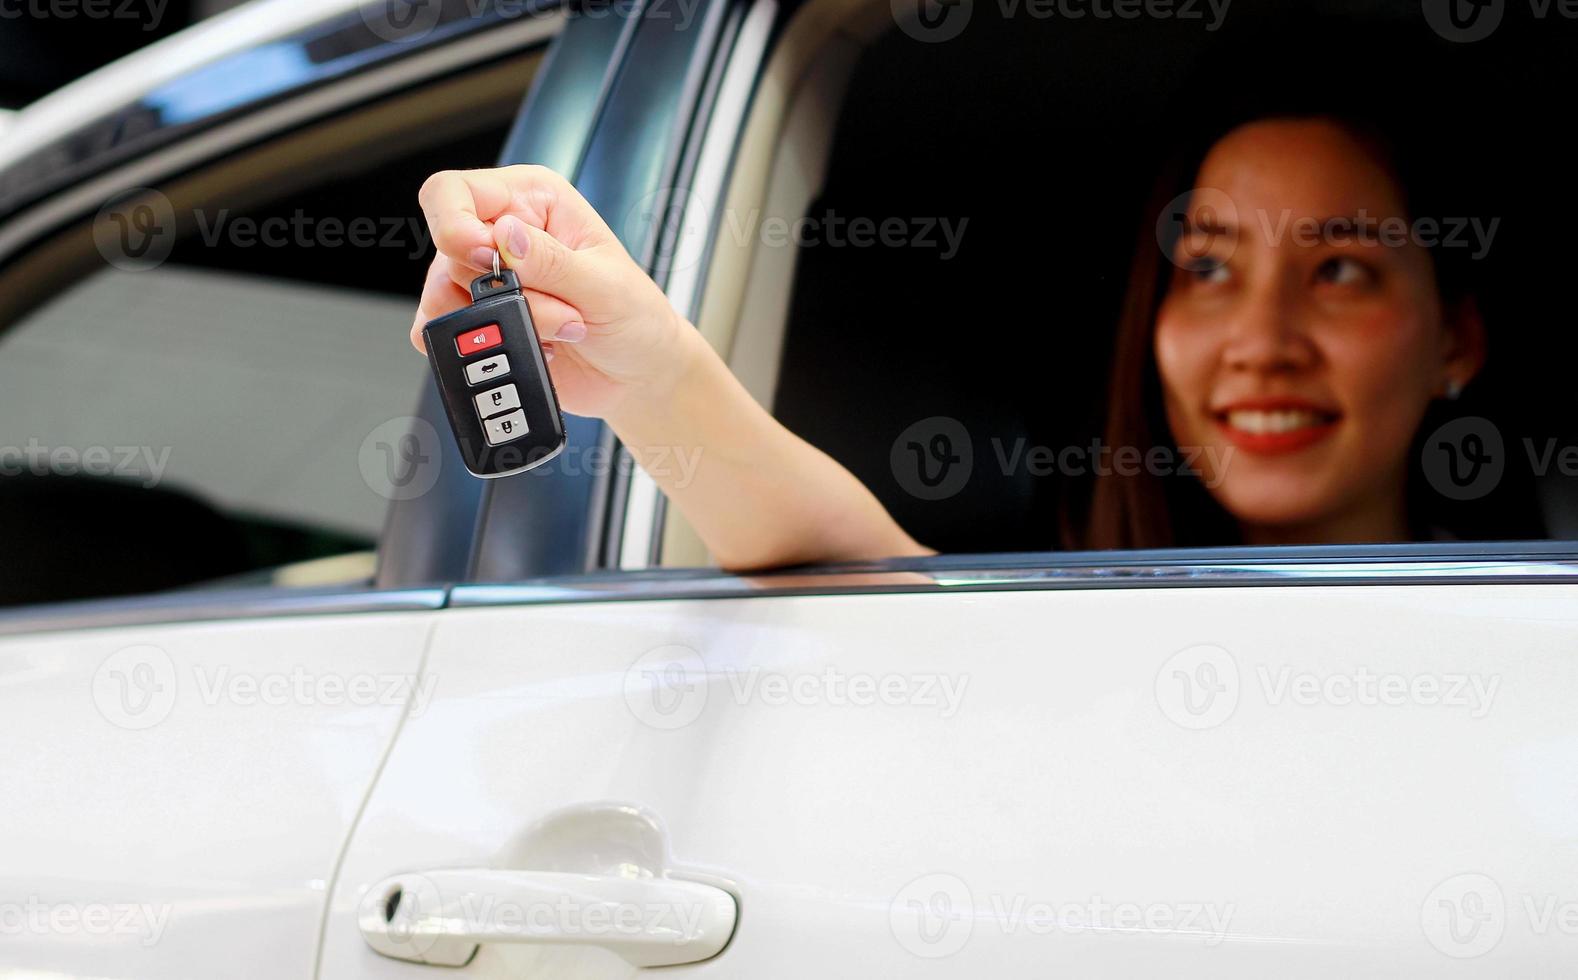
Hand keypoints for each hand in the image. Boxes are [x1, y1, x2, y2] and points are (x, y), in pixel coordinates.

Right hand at [412, 164, 693, 420]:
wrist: (637, 373)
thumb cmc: (636, 316)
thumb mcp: (605, 284)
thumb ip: (552, 260)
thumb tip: (504, 237)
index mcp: (533, 200)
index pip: (455, 192)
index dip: (454, 225)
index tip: (486, 259)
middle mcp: (502, 234)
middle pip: (449, 252)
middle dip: (507, 292)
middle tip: (562, 309)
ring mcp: (486, 280)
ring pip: (444, 297)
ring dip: (505, 323)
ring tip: (559, 330)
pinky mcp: (480, 322)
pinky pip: (444, 333)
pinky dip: (485, 347)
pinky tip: (535, 345)